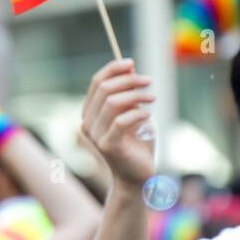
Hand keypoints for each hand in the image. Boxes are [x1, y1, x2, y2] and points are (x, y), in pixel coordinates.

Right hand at [80, 59, 154, 187]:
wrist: (138, 175)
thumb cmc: (137, 143)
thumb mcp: (133, 113)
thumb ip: (128, 94)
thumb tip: (129, 69)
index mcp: (90, 113)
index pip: (96, 83)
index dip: (112, 69)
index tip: (131, 63)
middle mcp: (87, 123)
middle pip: (104, 89)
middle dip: (128, 80)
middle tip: (148, 81)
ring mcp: (95, 135)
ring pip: (113, 103)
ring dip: (136, 96)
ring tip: (152, 98)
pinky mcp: (108, 145)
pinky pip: (122, 121)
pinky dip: (138, 113)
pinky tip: (148, 115)